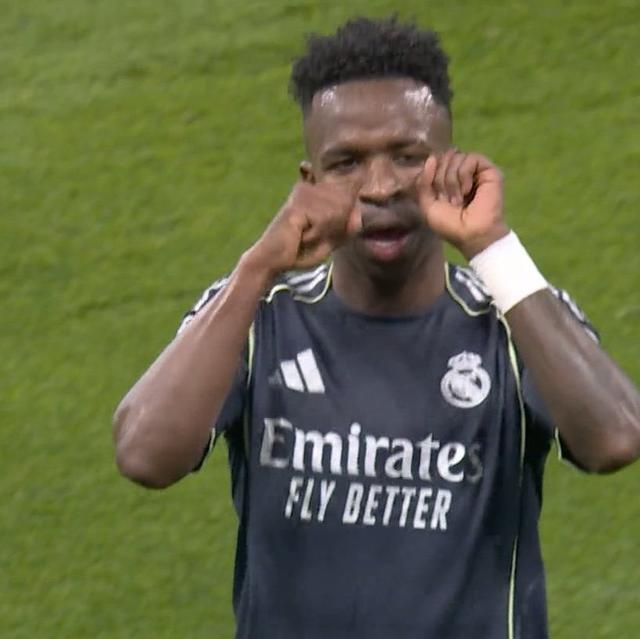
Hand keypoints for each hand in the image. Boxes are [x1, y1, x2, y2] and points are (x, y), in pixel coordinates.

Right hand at [244, 180, 360, 277]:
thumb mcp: (333, 239)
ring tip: (305, 236)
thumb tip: (357, 211)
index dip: (346, 217)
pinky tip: (301, 236)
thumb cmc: (301, 250)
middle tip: (311, 235)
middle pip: (347, 204)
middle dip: (335, 227)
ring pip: (338, 212)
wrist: (273, 260)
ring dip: (325, 232)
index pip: (350, 194)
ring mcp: (304, 192)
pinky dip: (316, 235)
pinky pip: (324, 220)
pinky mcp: (298, 203)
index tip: (319, 230)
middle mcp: (311, 186)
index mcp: (318, 190)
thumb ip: (350, 226)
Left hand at [416, 149, 509, 259]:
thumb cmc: (450, 225)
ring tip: (460, 198)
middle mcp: (460, 172)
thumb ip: (423, 182)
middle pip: (444, 158)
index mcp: (446, 179)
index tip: (438, 197)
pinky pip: (470, 158)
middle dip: (441, 180)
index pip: (434, 162)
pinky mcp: (488, 170)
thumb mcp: (428, 205)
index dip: (431, 176)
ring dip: (453, 181)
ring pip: (456, 157)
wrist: (471, 234)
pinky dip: (465, 175)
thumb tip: (431, 158)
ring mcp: (475, 170)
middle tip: (450, 200)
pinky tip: (468, 190)